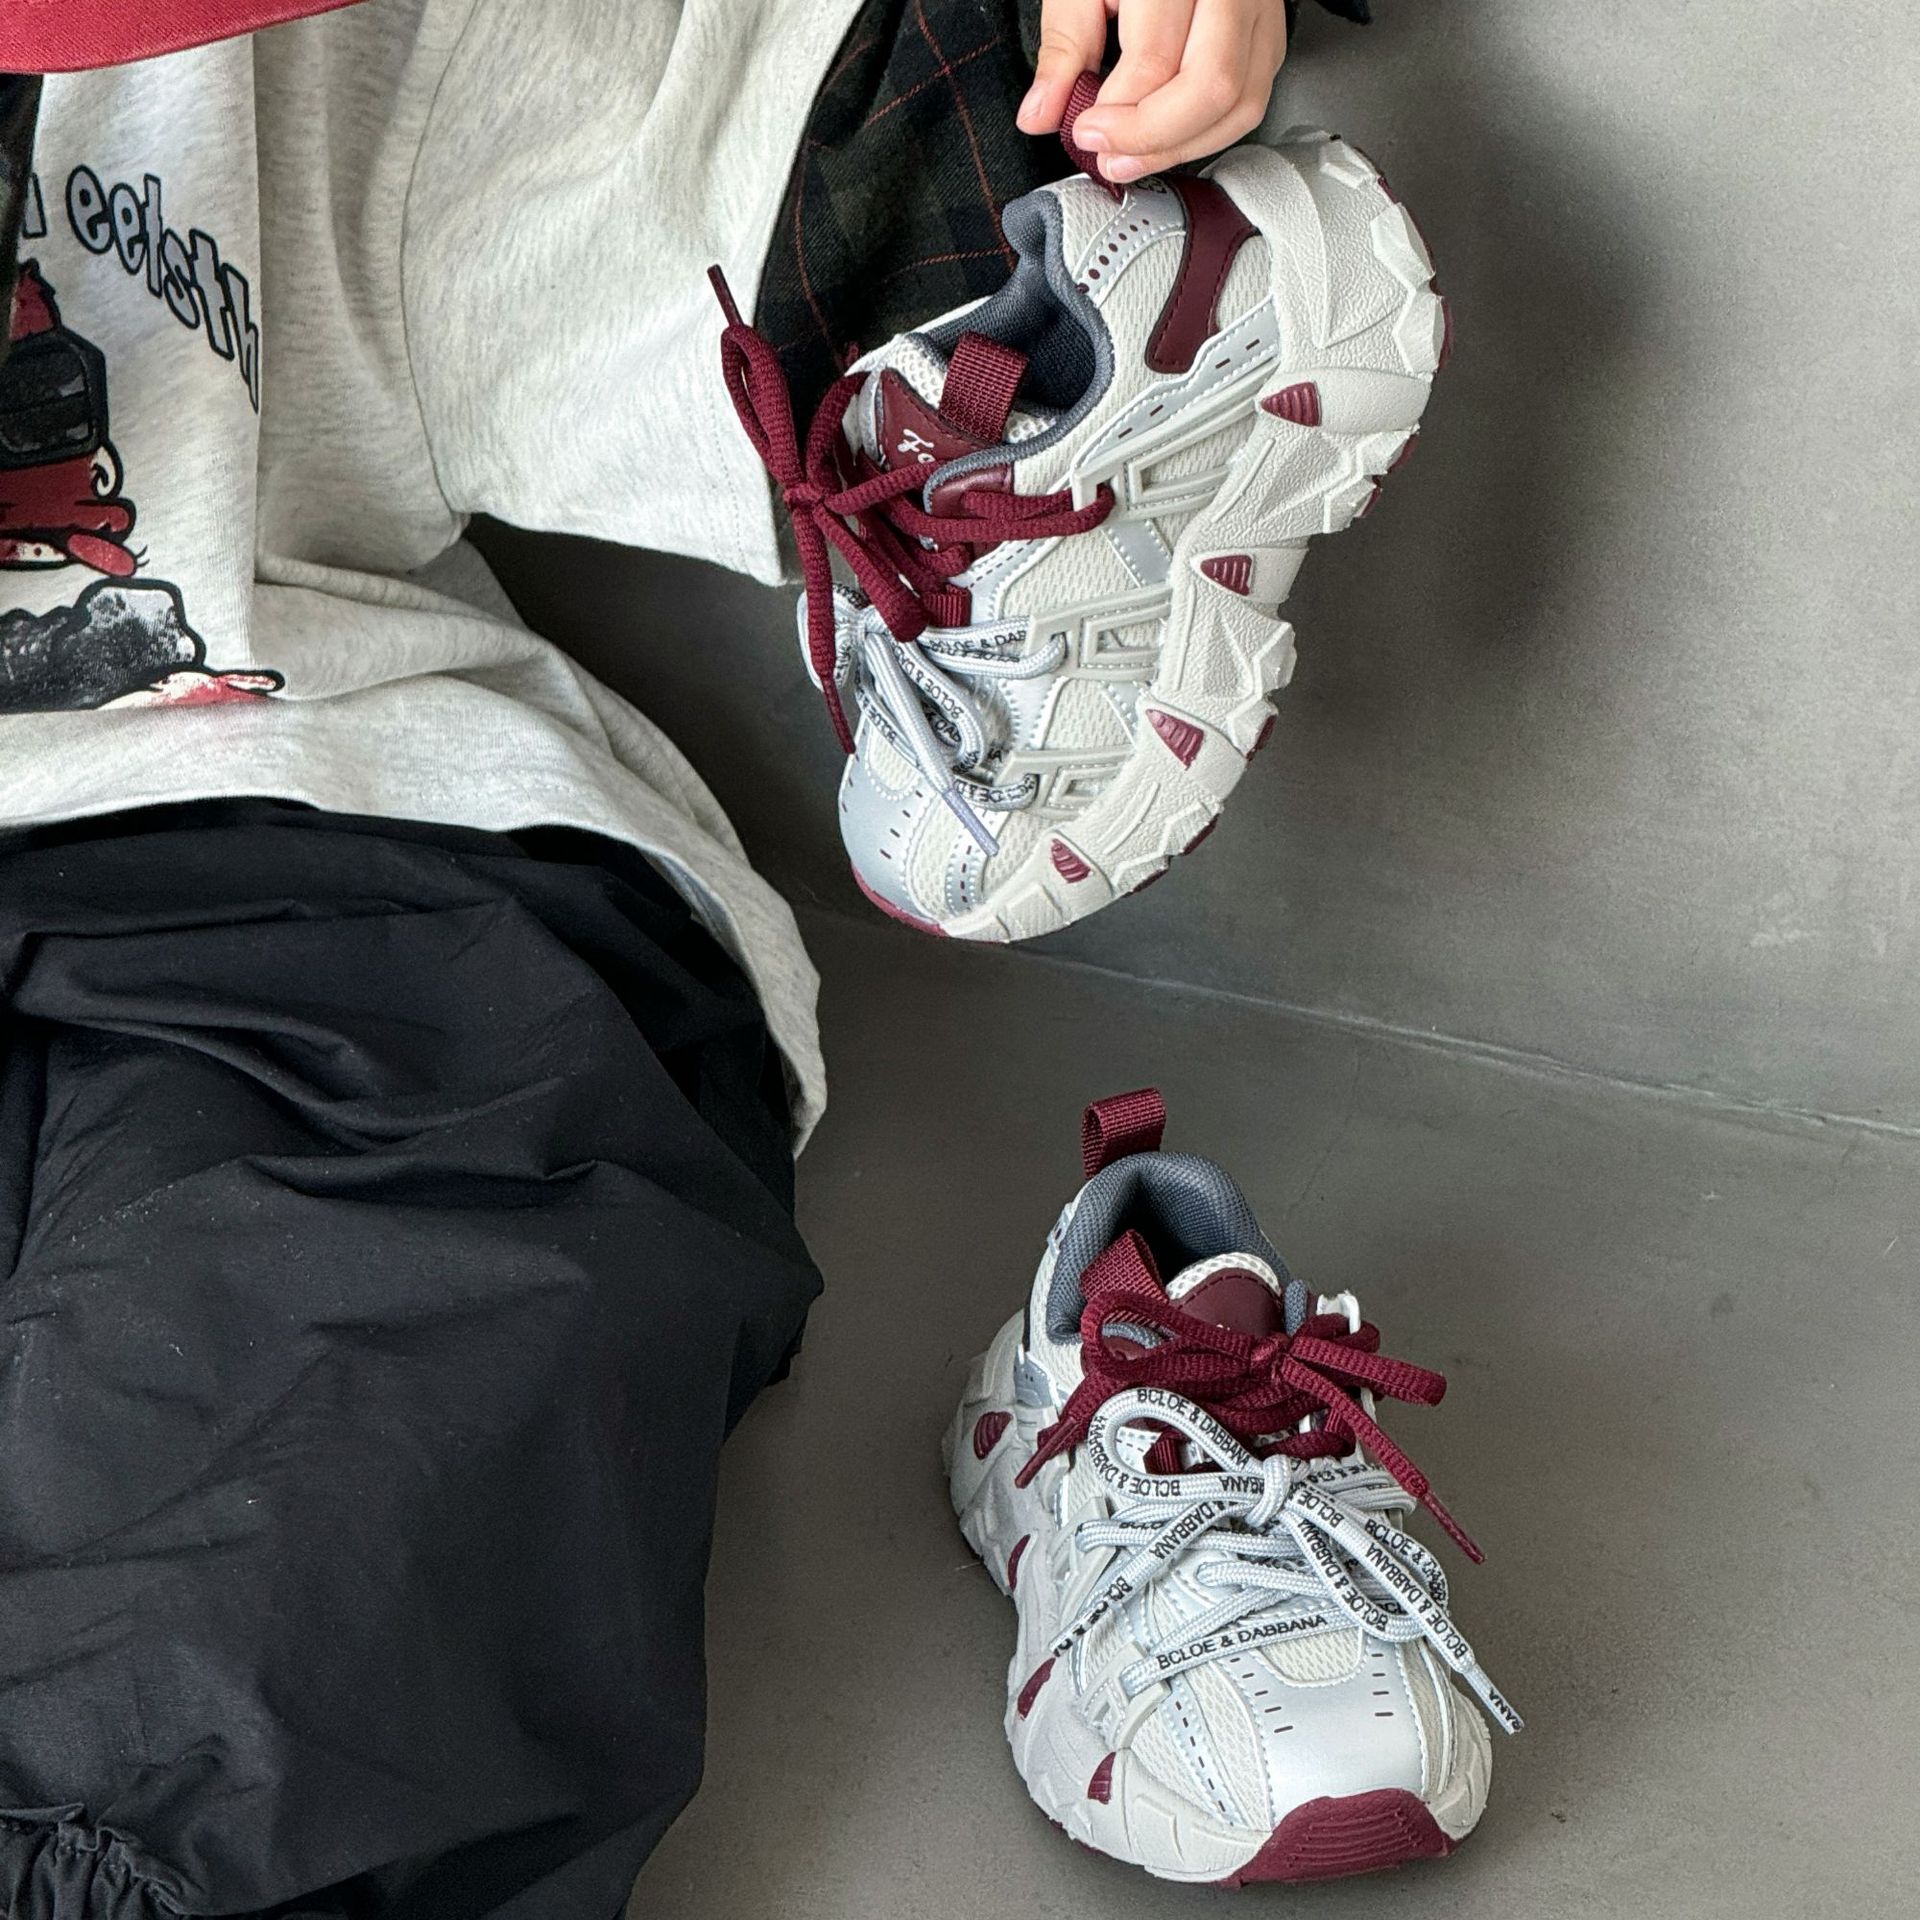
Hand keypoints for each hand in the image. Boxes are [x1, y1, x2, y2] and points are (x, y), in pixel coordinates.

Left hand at [1018, 0, 1289, 184]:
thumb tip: (1041, 113)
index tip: (1084, 130)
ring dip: (1182, 147)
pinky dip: (1209, 134)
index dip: (1119, 113)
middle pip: (1210, 86)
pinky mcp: (1268, 33)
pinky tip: (1169, 140)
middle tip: (1110, 154)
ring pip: (1239, 102)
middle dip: (1154, 138)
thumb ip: (1063, 47)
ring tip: (1133, 158)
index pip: (1155, 61)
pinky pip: (1252, 100)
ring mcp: (1259, 9)